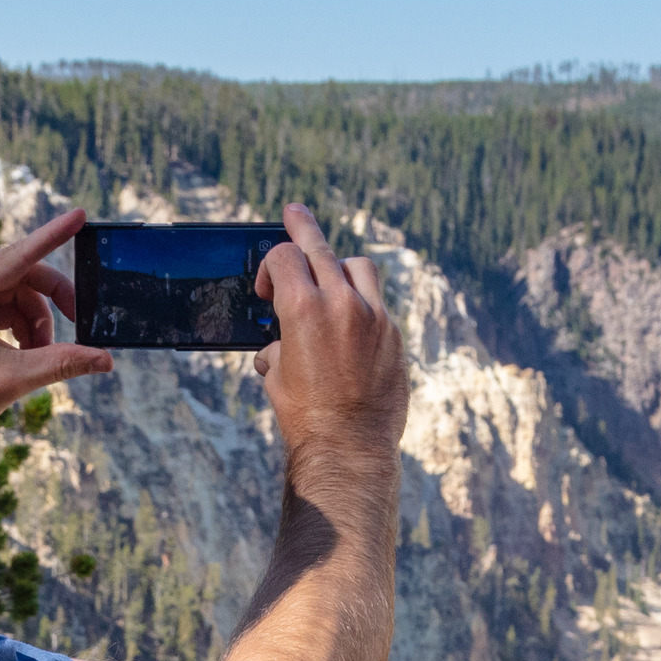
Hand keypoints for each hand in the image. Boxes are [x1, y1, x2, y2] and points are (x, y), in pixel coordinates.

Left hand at [0, 204, 114, 462]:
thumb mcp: (14, 379)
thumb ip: (63, 363)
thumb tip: (105, 360)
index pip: (20, 254)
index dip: (54, 235)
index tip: (79, 215)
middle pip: (20, 272)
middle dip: (50, 301)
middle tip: (77, 324)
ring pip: (11, 289)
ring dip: (33, 318)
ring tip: (37, 355)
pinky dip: (15, 322)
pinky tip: (20, 351)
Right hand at [255, 202, 408, 476]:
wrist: (348, 448)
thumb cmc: (304, 417)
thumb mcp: (275, 377)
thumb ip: (277, 347)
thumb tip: (276, 347)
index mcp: (302, 309)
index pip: (285, 256)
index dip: (270, 268)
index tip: (266, 292)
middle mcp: (341, 303)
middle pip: (319, 246)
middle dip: (302, 226)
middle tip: (294, 211)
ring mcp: (373, 317)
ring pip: (356, 266)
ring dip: (338, 268)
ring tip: (329, 281)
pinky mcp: (393, 335)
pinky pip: (377, 302)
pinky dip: (361, 302)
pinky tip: (351, 320)